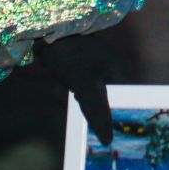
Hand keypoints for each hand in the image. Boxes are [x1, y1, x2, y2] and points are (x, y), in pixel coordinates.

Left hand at [34, 27, 120, 145]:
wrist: (45, 30)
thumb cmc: (71, 55)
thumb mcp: (86, 86)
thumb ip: (98, 112)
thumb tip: (108, 140)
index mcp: (121, 72)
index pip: (123, 103)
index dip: (113, 118)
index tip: (102, 132)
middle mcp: (111, 69)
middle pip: (100, 102)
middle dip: (82, 105)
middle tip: (70, 99)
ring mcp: (93, 67)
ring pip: (83, 96)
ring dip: (69, 96)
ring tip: (59, 86)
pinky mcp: (76, 66)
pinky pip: (72, 87)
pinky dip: (63, 89)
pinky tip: (56, 83)